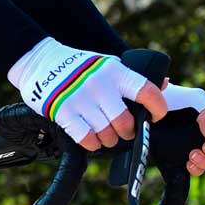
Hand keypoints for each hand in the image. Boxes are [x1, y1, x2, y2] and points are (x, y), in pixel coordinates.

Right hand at [7, 39, 167, 151]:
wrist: (39, 61)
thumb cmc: (79, 66)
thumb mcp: (107, 63)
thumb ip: (132, 77)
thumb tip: (165, 84)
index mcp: (115, 71)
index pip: (147, 92)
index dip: (158, 109)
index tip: (155, 116)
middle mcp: (100, 84)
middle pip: (126, 123)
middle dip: (128, 132)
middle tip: (124, 130)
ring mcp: (81, 99)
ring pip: (108, 134)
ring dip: (109, 139)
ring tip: (105, 133)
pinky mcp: (63, 111)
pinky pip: (87, 139)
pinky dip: (93, 143)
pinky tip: (91, 138)